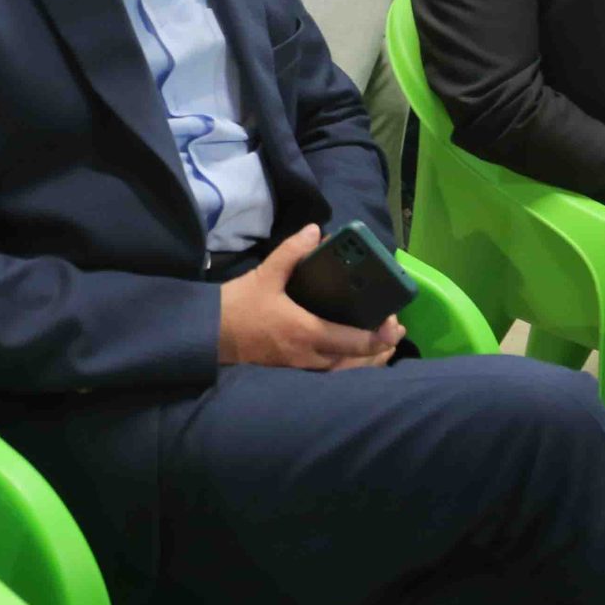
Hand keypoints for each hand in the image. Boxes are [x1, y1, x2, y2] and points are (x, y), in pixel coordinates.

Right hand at [217, 225, 401, 370]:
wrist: (208, 335)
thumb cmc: (238, 306)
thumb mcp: (265, 274)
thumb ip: (292, 252)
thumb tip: (315, 230)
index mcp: (306, 332)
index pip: (353, 341)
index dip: (378, 337)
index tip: (394, 324)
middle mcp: (308, 356)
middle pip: (355, 363)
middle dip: (379, 351)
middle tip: (396, 335)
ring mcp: (299, 367)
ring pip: (343, 373)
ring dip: (366, 363)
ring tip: (382, 349)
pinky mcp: (291, 369)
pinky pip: (328, 374)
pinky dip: (346, 368)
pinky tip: (351, 359)